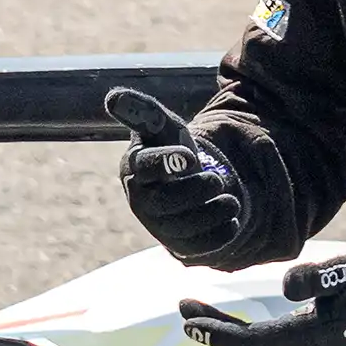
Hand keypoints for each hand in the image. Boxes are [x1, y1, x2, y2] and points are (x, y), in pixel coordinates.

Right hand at [110, 87, 248, 263]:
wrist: (189, 181)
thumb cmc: (172, 148)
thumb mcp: (163, 126)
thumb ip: (143, 112)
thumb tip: (115, 97)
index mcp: (135, 168)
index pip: (143, 168)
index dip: (167, 163)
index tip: (191, 157)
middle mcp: (141, 200)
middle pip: (163, 203)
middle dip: (194, 192)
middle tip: (217, 180)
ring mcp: (158, 226)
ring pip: (182, 228)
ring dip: (212, 214)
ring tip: (231, 201)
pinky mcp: (178, 245)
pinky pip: (196, 248)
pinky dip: (218, 235)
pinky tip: (231, 221)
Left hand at [181, 245, 345, 345]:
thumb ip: (315, 278)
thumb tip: (284, 286)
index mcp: (307, 338)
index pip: (248, 340)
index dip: (215, 332)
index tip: (187, 320)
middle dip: (213, 331)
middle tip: (185, 311)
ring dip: (228, 334)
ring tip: (202, 316)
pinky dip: (248, 337)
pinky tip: (240, 325)